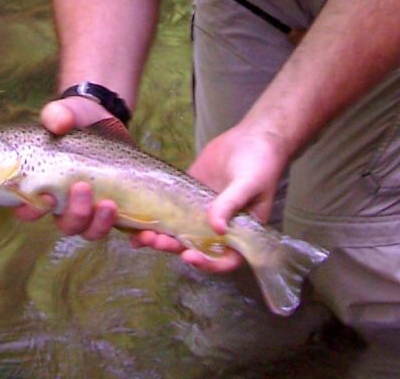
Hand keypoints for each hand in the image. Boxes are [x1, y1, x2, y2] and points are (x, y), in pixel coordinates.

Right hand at [12, 95, 120, 239]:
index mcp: (44, 185)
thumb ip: (57, 115)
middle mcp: (65, 203)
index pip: (29, 208)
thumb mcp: (65, 111)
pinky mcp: (115, 206)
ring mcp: (92, 207)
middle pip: (66, 224)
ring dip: (100, 224)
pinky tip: (142, 231)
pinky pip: (121, 228)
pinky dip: (133, 236)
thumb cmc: (75, 118)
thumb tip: (59, 123)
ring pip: (91, 230)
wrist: (103, 116)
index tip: (44, 196)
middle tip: (83, 188)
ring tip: (110, 204)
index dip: (32, 210)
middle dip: (75, 214)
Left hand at [131, 122, 288, 275]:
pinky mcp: (191, 192)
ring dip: (163, 236)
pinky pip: (173, 208)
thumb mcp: (249, 184)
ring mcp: (203, 210)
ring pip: (181, 230)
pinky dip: (158, 215)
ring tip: (143, 235)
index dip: (206, 263)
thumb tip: (216, 228)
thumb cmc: (261, 163)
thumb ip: (231, 204)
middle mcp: (219, 226)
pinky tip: (139, 220)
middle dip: (175, 248)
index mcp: (240, 232)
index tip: (188, 256)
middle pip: (196, 246)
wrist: (254, 136)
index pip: (224, 258)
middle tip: (155, 241)